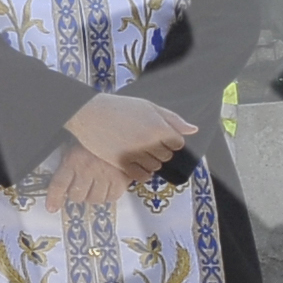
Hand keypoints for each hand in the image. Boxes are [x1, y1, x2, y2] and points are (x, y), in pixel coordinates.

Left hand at [40, 144, 133, 206]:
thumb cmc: (97, 137)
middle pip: (76, 196)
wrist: (123, 130)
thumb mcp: (77, 144)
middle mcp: (88, 169)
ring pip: (94, 199)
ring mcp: (105, 175)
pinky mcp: (122, 179)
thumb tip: (63, 182)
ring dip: (93, 196)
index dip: (54, 198)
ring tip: (96, 187)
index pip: (59, 184)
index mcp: (73, 159)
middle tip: (80, 189)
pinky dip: (109, 195)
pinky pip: (112, 197)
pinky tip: (109, 187)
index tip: (52, 207)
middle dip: (77, 195)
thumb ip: (69, 162)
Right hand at [62, 90, 194, 178]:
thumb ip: (172, 119)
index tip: (158, 136)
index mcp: (158, 127)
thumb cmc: (119, 107)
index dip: (170, 140)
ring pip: (155, 167)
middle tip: (144, 142)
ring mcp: (136, 154)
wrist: (89, 113)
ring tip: (137, 151)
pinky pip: (142, 176)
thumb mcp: (148, 106)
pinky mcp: (122, 163)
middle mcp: (149, 142)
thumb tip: (194, 130)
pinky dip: (142, 173)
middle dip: (159, 151)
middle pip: (166, 156)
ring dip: (150, 162)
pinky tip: (135, 163)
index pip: (178, 143)